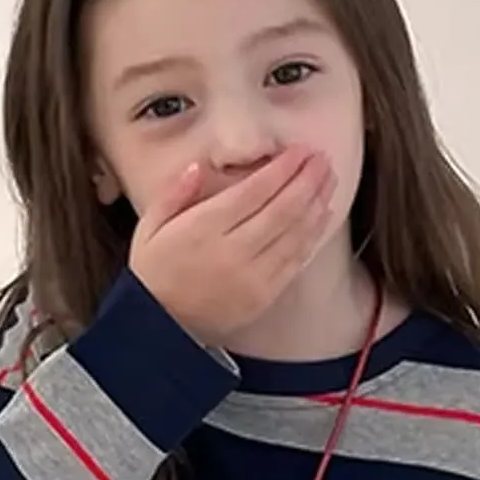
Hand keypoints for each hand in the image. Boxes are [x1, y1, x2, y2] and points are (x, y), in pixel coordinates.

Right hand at [129, 147, 338, 348]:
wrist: (159, 328)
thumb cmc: (153, 273)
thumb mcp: (149, 228)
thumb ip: (173, 194)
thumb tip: (199, 168)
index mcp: (203, 229)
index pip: (254, 191)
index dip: (282, 169)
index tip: (299, 151)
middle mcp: (231, 252)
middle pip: (282, 209)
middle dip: (307, 180)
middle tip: (322, 159)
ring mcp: (251, 277)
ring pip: (294, 234)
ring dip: (316, 203)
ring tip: (329, 179)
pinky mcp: (262, 297)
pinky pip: (294, 261)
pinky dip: (312, 235)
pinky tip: (322, 215)